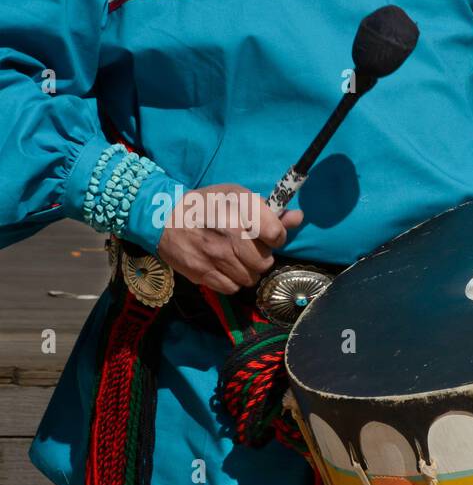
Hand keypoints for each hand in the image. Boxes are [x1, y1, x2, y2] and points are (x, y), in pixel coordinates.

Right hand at [156, 185, 303, 294]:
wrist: (163, 218)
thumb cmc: (206, 204)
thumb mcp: (237, 196)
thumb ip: (270, 210)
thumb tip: (298, 217)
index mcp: (239, 209)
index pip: (276, 235)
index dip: (275, 237)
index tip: (266, 234)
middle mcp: (229, 233)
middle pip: (264, 262)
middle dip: (260, 257)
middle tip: (247, 248)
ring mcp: (215, 255)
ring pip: (250, 278)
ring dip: (247, 271)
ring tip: (234, 258)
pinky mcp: (202, 273)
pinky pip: (232, 288)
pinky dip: (231, 281)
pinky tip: (223, 268)